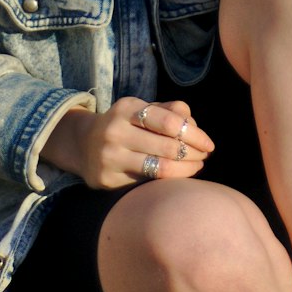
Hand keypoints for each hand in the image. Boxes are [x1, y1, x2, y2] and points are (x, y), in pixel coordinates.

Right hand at [41, 97, 213, 189]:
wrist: (83, 145)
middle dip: (194, 153)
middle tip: (204, 156)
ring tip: (196, 167)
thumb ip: (171, 111)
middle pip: (168, 147)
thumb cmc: (126, 125)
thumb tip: (193, 124)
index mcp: (126, 108)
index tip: (208, 144)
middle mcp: (115, 132)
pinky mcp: (107, 179)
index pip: (169, 122)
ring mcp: (109, 157)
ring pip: (160, 168)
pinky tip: (178, 177)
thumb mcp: (143, 110)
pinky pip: (147, 183)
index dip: (195, 134)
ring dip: (186, 170)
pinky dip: (169, 181)